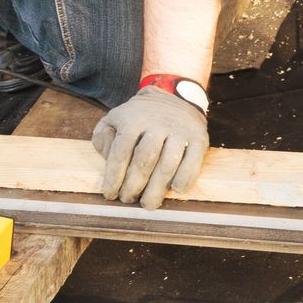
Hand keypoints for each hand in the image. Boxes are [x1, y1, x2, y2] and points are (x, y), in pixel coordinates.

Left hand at [92, 86, 207, 209]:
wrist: (175, 98)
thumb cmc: (139, 118)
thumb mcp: (115, 119)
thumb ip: (103, 138)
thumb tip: (107, 160)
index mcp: (133, 120)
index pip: (121, 152)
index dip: (114, 177)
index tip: (110, 195)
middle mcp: (157, 124)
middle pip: (144, 160)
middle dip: (134, 185)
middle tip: (128, 200)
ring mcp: (180, 131)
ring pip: (168, 163)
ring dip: (157, 188)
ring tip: (148, 204)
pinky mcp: (199, 138)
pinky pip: (192, 162)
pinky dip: (185, 178)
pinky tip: (175, 190)